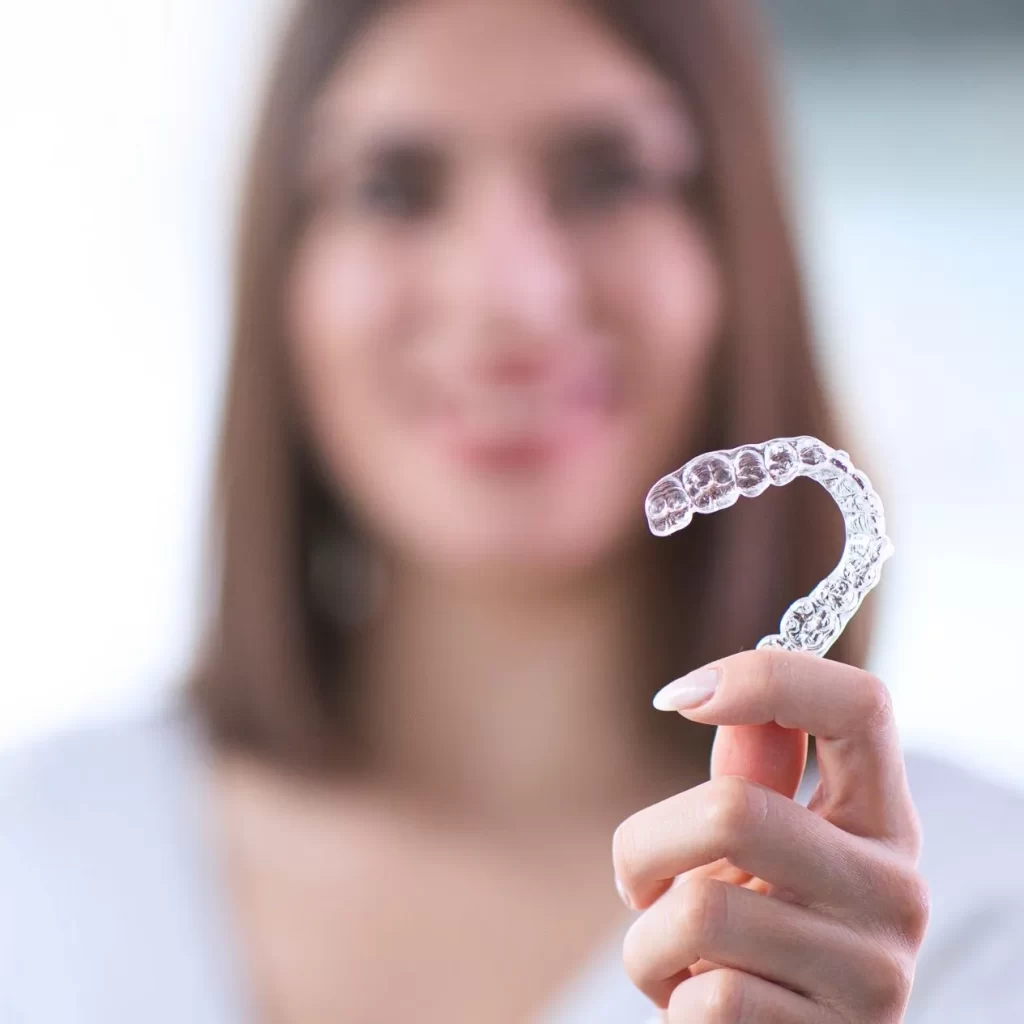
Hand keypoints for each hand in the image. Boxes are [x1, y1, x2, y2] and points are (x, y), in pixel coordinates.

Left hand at [612, 650, 929, 1021]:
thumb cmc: (759, 929)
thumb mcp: (761, 845)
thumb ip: (753, 770)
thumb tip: (715, 687)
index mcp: (880, 817)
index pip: (859, 705)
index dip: (765, 677)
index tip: (677, 698)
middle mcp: (895, 888)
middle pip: (732, 811)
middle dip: (643, 847)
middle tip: (642, 884)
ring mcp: (873, 975)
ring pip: (697, 913)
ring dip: (647, 939)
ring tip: (676, 957)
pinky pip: (704, 1002)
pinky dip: (670, 1001)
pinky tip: (700, 1005)